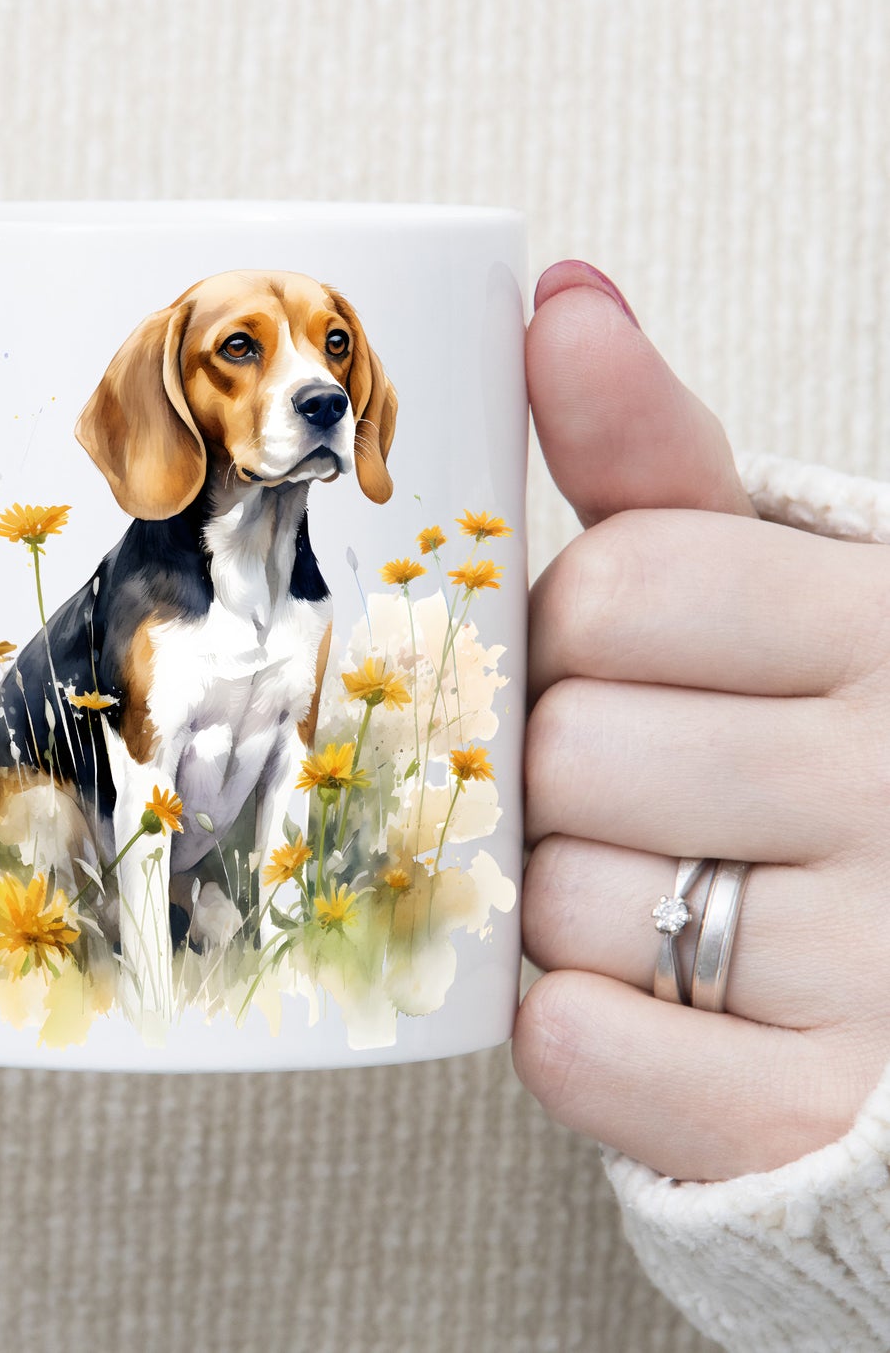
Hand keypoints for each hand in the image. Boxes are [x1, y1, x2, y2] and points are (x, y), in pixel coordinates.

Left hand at [513, 260, 889, 1182]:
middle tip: (626, 787)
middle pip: (569, 747)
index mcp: (885, 623)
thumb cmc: (815, 738)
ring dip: (560, 899)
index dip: (572, 627)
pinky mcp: (812, 1113)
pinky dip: (572, 1029)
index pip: (623, 584)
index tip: (609, 655)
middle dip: (553, 767)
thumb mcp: (768, 580)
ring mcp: (879, 964)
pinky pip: (583, 1048)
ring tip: (651, 889)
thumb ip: (655, 455)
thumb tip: (560, 297)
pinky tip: (632, 999)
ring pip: (563, 901)